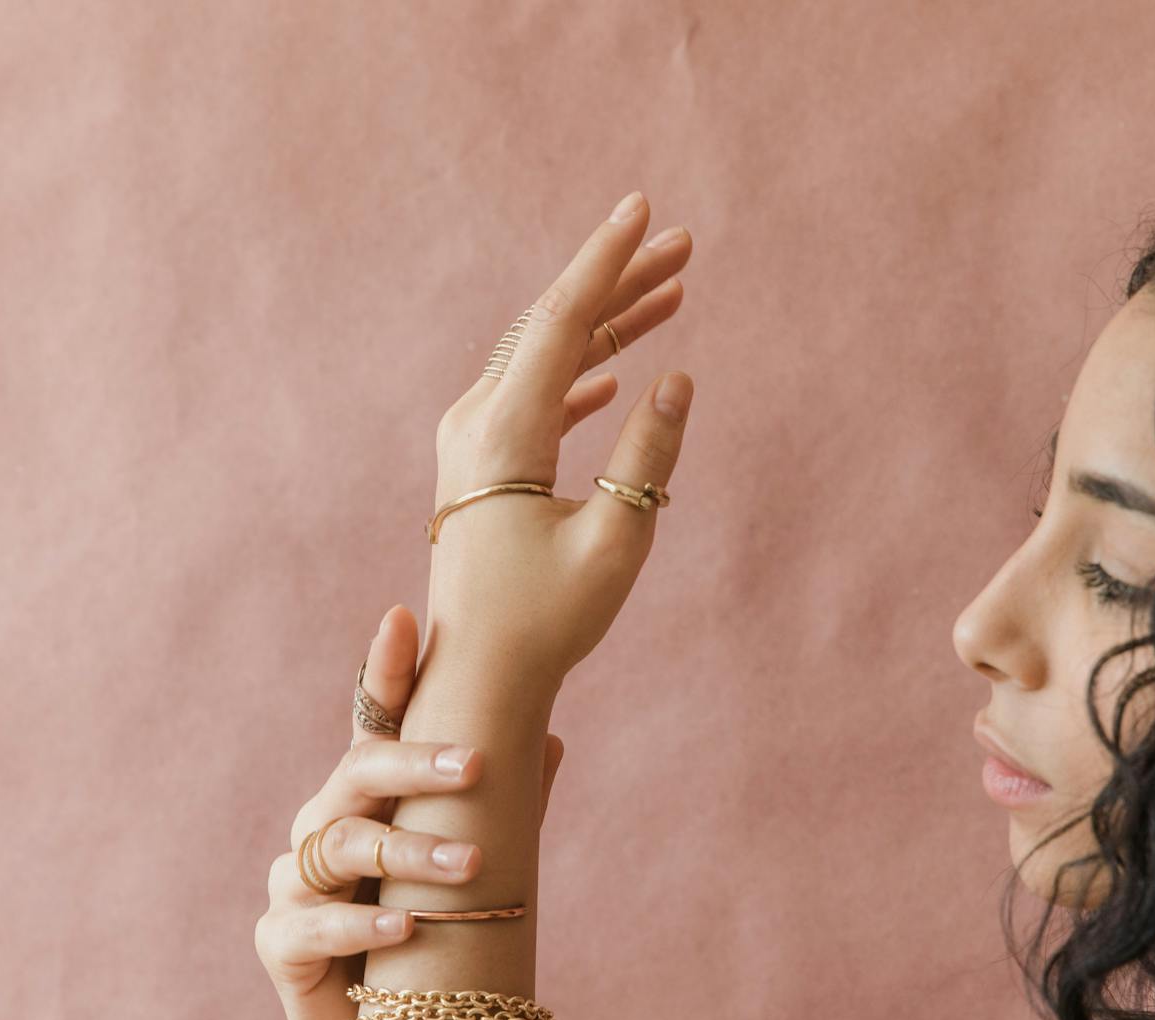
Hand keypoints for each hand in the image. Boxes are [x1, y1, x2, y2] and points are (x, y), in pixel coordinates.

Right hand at [253, 603, 563, 1019]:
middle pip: (356, 774)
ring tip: (465, 867)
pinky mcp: (281, 945)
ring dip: (406, 854)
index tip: (404, 619)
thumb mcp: (480, 874)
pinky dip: (358, 923)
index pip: (376, 724)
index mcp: (370, 802)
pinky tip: (405, 927)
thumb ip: (508, 809)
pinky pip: (310, 922)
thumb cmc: (440, 947)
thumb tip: (552, 737)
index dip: (386, 672)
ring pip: (339, 846)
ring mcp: (297, 884)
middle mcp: (326, 828)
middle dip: (413, 764)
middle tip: (474, 766)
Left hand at [423, 190, 694, 685]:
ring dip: (606, 323)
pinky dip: (580, 371)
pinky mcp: (478, 465)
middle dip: (619, 281)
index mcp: (503, 433)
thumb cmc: (547, 622)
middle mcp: (475, 423)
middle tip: (683, 244)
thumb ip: (647, 457)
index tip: (642, 209)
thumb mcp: (615, 543)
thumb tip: (678, 380)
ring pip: (544, 357)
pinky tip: (615, 368)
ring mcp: (470, 442)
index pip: (559, 322)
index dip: (606, 262)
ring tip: (671, 290)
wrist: (477, 674)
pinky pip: (534, 395)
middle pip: (552, 326)